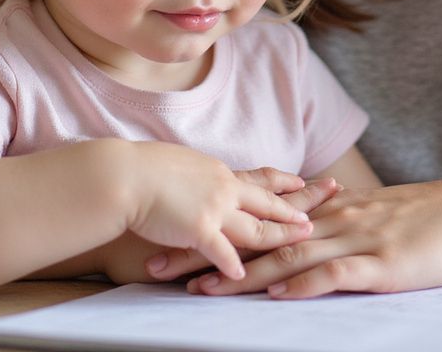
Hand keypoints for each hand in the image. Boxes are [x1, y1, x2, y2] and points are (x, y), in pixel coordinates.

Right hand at [125, 145, 315, 280]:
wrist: (125, 175)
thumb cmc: (143, 168)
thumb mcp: (180, 164)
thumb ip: (197, 176)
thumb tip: (201, 178)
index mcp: (218, 172)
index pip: (259, 177)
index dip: (283, 182)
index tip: (303, 183)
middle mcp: (223, 188)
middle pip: (267, 202)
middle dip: (294, 210)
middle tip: (316, 216)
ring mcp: (214, 208)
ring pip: (255, 227)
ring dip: (279, 237)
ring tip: (300, 242)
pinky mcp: (198, 229)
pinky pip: (222, 252)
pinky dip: (235, 265)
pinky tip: (244, 276)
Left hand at [183, 176, 441, 297]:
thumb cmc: (429, 219)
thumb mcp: (377, 217)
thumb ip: (342, 226)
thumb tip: (308, 238)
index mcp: (330, 211)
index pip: (262, 221)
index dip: (217, 231)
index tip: (176, 239)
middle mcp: (333, 221)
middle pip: (260, 237)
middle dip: (208, 251)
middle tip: (161, 265)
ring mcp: (355, 239)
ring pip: (286, 256)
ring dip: (240, 272)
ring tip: (198, 288)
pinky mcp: (379, 263)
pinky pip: (334, 273)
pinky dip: (301, 284)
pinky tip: (274, 293)